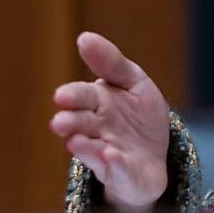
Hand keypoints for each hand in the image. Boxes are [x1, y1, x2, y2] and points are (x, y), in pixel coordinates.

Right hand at [50, 32, 169, 212]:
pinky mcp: (121, 174)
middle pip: (80, 124)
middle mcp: (96, 129)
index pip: (81, 96)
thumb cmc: (139, 117)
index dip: (73, 96)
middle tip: (60, 122)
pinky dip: (114, 164)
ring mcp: (106, 154)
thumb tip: (84, 37)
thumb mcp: (134, 83)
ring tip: (76, 141)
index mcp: (97, 103)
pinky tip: (112, 156)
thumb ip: (112, 63)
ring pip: (91, 150)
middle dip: (70, 122)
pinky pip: (117, 171)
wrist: (153, 158)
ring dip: (84, 146)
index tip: (62, 96)